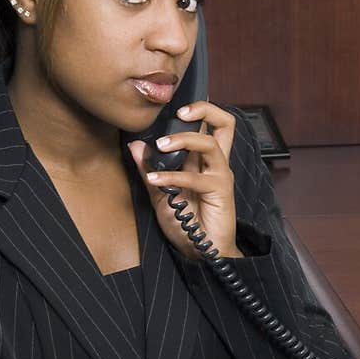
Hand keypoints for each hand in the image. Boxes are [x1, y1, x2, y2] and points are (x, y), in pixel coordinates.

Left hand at [128, 100, 240, 260]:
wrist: (200, 252)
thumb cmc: (186, 223)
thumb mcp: (159, 194)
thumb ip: (149, 170)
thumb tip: (135, 145)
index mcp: (203, 160)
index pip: (208, 125)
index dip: (197, 109)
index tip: (172, 106)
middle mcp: (215, 163)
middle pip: (225, 123)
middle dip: (204, 108)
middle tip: (179, 110)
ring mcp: (219, 175)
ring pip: (209, 143)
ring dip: (182, 139)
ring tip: (160, 145)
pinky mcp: (220, 192)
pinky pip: (195, 177)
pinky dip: (172, 176)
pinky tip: (155, 179)